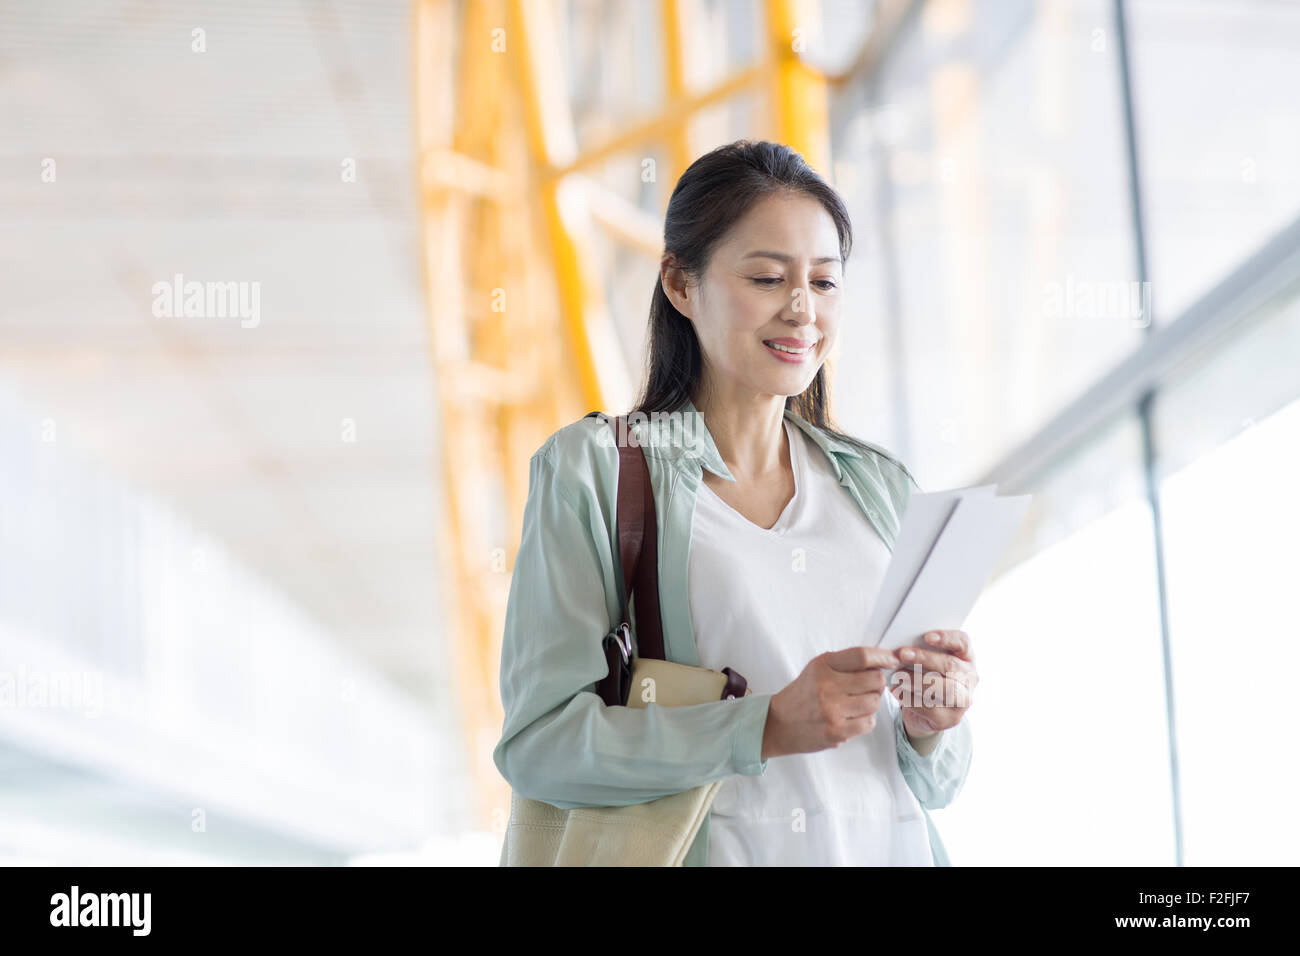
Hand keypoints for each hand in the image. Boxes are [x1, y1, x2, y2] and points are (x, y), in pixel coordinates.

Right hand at [762, 646, 899, 759]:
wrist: (778, 723)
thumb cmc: (802, 694)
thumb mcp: (817, 669)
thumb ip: (845, 664)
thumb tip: (880, 662)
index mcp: (823, 666)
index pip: (861, 656)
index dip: (882, 657)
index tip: (891, 660)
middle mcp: (827, 686)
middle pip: (875, 679)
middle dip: (877, 682)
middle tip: (869, 686)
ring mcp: (832, 710)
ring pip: (875, 702)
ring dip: (871, 702)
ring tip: (856, 703)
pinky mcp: (836, 731)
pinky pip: (868, 722)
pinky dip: (865, 720)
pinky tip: (852, 717)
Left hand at [890, 629, 977, 739]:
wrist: (927, 712)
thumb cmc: (927, 677)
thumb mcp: (929, 662)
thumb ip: (923, 651)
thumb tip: (902, 646)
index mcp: (966, 658)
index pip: (963, 643)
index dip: (947, 638)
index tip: (927, 637)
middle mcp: (970, 678)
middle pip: (951, 665)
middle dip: (924, 658)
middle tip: (902, 654)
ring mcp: (963, 701)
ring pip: (944, 689)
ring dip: (917, 680)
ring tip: (898, 675)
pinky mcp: (950, 718)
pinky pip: (931, 707)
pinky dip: (910, 698)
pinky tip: (897, 691)